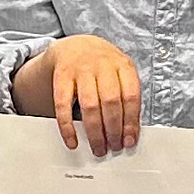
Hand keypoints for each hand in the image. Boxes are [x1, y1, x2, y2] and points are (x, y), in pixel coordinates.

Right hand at [41, 35, 142, 153]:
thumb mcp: (121, 73)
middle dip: (113, 130)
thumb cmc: (103, 66)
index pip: (131, 96)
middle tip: (114, 147)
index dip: (131, 122)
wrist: (77, 45)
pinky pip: (63, 105)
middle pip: (111, 102)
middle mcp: (103, 65)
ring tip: (98, 147)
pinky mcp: (62, 76)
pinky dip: (67, 126)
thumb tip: (130, 132)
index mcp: (123, 65)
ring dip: (95, 132)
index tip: (129, 141)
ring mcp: (81, 69)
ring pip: (90, 105)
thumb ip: (126, 97)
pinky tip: (72, 140)